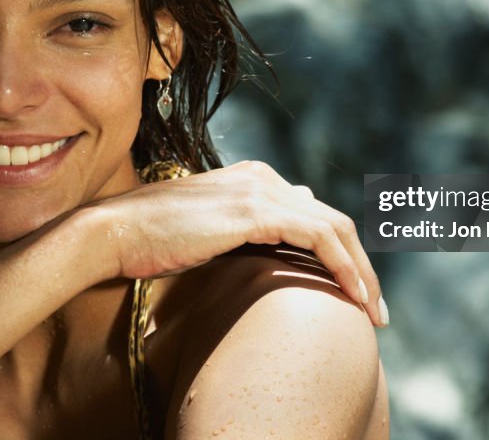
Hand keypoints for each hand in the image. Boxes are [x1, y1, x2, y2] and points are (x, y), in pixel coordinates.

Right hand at [88, 160, 386, 326]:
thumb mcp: (206, 233)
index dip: (341, 254)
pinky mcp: (254, 211)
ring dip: (362, 272)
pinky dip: (344, 267)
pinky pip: (319, 238)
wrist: (112, 232)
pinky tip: (354, 297)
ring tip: (373, 311)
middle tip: (375, 308)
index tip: (352, 292)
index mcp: (254, 178)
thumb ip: (243, 232)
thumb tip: (278, 240)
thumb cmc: (149, 241)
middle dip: (362, 266)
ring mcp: (260, 190)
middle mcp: (264, 177)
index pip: (316, 214)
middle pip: (334, 220)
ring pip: (336, 228)